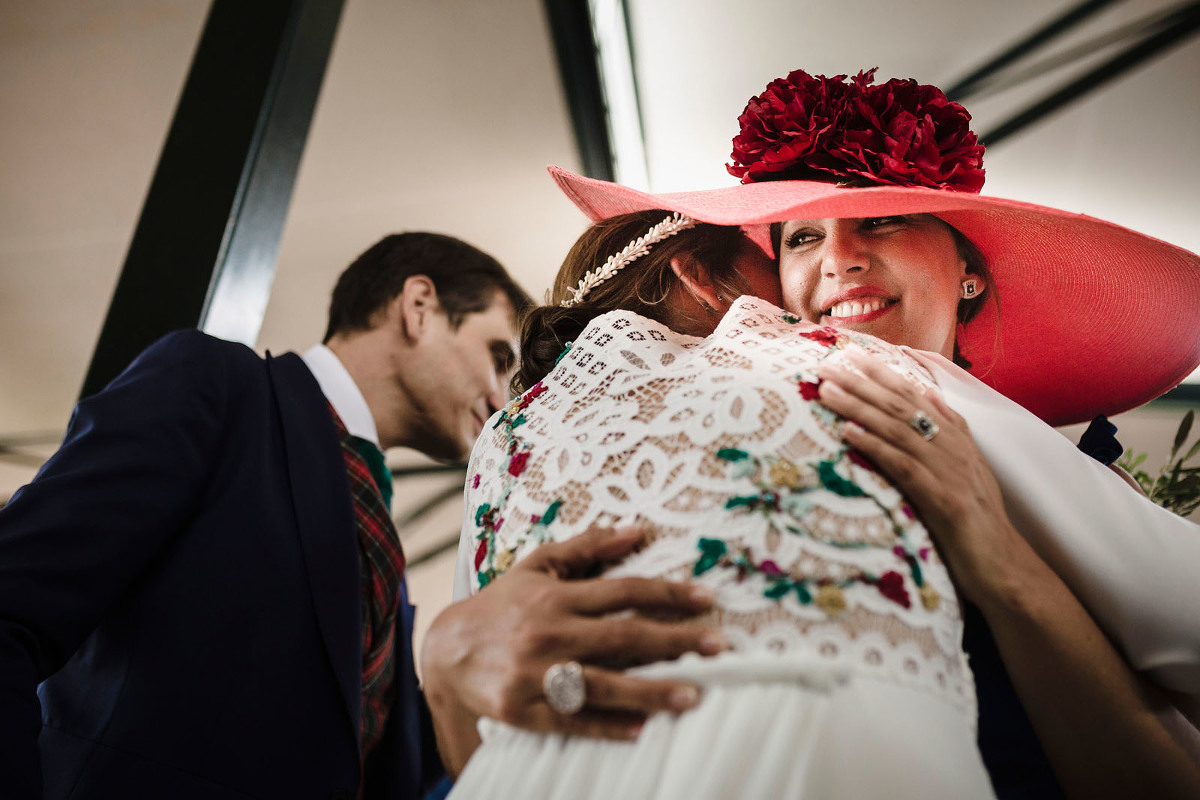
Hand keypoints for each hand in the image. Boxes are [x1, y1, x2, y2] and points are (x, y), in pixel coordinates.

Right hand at [421, 526, 723, 772]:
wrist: (447, 650)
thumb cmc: (502, 604)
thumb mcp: (538, 565)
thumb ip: (588, 547)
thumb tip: (639, 530)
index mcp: (555, 595)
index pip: (622, 592)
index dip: (667, 594)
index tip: (706, 599)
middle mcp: (548, 633)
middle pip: (622, 638)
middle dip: (675, 641)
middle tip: (718, 647)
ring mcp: (535, 674)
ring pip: (603, 683)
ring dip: (652, 691)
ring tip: (694, 695)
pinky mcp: (523, 710)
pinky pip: (571, 720)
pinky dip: (606, 726)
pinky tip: (640, 729)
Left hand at [815, 349, 1027, 607]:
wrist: (1005, 568)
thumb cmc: (977, 523)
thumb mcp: (965, 469)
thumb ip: (950, 430)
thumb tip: (931, 392)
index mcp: (957, 439)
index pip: (914, 394)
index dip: (882, 372)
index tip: (849, 353)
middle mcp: (954, 448)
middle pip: (901, 405)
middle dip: (862, 382)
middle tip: (826, 364)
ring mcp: (950, 472)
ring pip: (898, 429)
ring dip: (859, 407)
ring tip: (827, 391)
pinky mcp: (944, 500)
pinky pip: (904, 466)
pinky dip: (875, 446)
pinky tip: (849, 433)